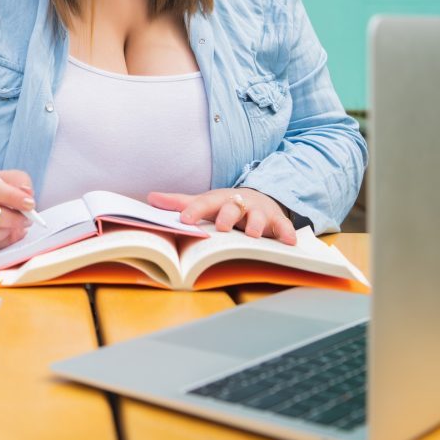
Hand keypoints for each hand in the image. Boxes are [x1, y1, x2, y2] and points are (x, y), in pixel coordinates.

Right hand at [0, 169, 36, 259]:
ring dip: (7, 233)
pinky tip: (8, 234)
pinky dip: (1, 244)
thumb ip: (17, 181)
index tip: (30, 203)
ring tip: (19, 226)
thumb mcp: (0, 178)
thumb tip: (27, 193)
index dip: (11, 195)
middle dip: (11, 217)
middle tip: (27, 218)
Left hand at [147, 188, 296, 245]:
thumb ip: (179, 203)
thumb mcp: (204, 202)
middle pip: (231, 206)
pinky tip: (289, 241)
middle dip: (226, 215)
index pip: (203, 203)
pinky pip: (283, 226)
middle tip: (221, 226)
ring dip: (254, 224)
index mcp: (218, 199)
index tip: (183, 220)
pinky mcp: (276, 220)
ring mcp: (258, 211)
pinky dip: (286, 232)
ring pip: (256, 215)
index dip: (193, 211)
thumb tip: (150, 198)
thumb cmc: (225, 205)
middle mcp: (238, 202)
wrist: (258, 199)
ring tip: (251, 234)